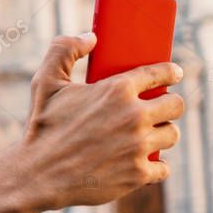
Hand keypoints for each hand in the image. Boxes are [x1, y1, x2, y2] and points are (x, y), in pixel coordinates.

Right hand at [14, 34, 184, 209]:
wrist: (37, 175)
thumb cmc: (41, 127)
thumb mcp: (45, 82)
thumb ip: (64, 49)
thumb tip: (91, 37)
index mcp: (116, 89)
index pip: (160, 73)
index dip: (171, 72)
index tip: (174, 74)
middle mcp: (134, 116)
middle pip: (176, 105)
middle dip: (171, 104)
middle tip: (160, 108)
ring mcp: (138, 147)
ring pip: (172, 135)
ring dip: (164, 133)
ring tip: (153, 134)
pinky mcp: (137, 174)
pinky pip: (163, 168)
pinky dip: (156, 166)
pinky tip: (149, 162)